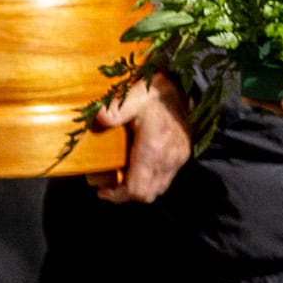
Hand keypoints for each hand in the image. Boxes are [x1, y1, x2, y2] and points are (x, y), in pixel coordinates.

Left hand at [93, 74, 194, 202]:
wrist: (184, 86)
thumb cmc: (156, 93)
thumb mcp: (133, 97)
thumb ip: (115, 110)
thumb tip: (98, 118)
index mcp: (153, 150)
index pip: (136, 189)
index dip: (117, 196)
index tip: (102, 190)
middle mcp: (168, 159)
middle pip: (147, 195)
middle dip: (126, 195)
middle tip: (109, 187)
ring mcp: (178, 159)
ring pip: (158, 190)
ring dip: (139, 189)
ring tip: (122, 179)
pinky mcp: (183, 155)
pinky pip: (166, 179)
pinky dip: (150, 181)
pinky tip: (139, 168)